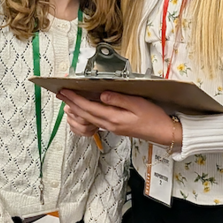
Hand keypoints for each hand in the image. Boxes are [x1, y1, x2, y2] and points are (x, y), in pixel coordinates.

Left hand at [59, 89, 181, 147]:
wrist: (163, 132)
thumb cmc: (153, 117)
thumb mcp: (137, 104)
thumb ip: (118, 99)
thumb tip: (102, 95)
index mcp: (113, 118)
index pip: (88, 107)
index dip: (75, 98)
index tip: (65, 90)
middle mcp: (110, 124)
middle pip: (85, 114)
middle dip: (71, 103)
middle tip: (60, 94)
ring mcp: (111, 127)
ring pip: (88, 118)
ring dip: (76, 109)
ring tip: (67, 100)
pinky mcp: (115, 127)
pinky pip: (95, 120)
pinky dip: (86, 113)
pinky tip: (84, 109)